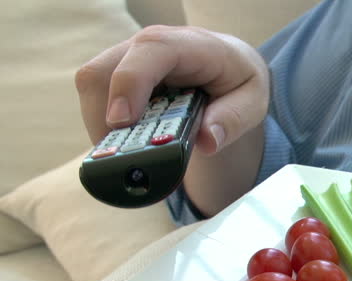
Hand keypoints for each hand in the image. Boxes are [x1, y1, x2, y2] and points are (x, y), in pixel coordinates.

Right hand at [75, 25, 268, 154]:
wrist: (229, 64)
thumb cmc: (238, 80)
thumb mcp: (252, 101)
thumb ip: (232, 120)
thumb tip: (206, 142)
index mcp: (191, 45)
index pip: (151, 51)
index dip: (130, 84)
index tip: (123, 122)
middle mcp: (151, 45)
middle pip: (104, 71)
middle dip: (104, 118)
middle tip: (124, 159)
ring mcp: (129, 56)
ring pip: (92, 85)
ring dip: (101, 126)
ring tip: (127, 158)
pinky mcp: (117, 73)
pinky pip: (96, 97)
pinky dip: (103, 125)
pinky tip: (126, 147)